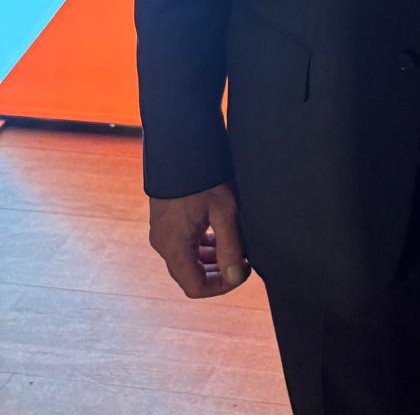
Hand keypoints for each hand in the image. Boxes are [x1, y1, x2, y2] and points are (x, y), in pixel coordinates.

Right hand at [148, 183, 250, 298]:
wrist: (179, 146)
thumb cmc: (203, 177)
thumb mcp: (224, 211)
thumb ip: (230, 246)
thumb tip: (236, 276)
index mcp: (174, 247)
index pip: (195, 287)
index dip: (222, 286)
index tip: (243, 270)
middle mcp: (163, 244)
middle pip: (190, 274)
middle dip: (219, 271)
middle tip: (243, 258)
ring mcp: (161, 233)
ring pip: (187, 259)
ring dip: (211, 258)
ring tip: (235, 244)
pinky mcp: (164, 221)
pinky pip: (182, 244)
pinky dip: (201, 245)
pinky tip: (219, 232)